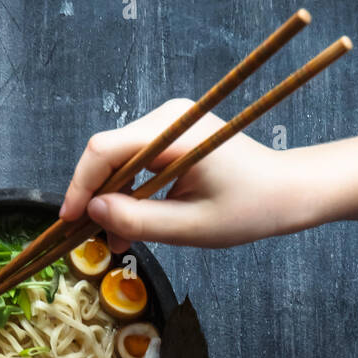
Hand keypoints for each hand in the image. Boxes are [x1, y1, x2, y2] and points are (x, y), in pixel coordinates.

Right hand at [60, 99, 325, 251]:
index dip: (80, 186)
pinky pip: (135, 162)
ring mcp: (168, 123)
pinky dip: (129, 193)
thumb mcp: (192, 227)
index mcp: (173, 131)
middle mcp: (166, 117)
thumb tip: (94, 213)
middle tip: (97, 240)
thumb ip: (140, 220)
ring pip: (118, 160)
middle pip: (106, 153)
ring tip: (119, 240)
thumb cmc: (250, 208)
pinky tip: (133, 222)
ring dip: (112, 200)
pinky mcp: (171, 135)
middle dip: (96, 198)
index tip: (69, 221)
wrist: (288, 191)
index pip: (104, 149)